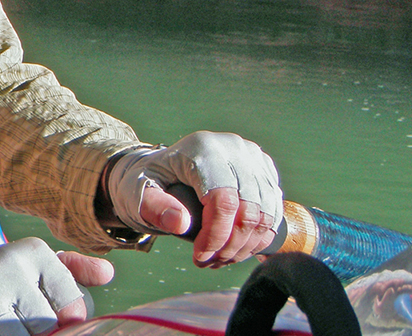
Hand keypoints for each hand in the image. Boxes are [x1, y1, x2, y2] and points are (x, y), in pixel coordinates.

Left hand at [106, 132, 281, 267]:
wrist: (163, 168)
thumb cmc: (149, 180)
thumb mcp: (139, 191)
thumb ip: (154, 207)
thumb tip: (180, 223)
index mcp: (202, 148)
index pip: (223, 199)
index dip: (216, 235)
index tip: (200, 257)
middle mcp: (233, 148)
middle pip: (248, 209)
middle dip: (230, 246)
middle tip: (209, 262)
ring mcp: (253, 158)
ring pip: (265, 214)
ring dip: (246, 246)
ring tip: (221, 259)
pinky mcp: (264, 172)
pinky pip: (273, 212)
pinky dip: (258, 237)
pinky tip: (237, 249)